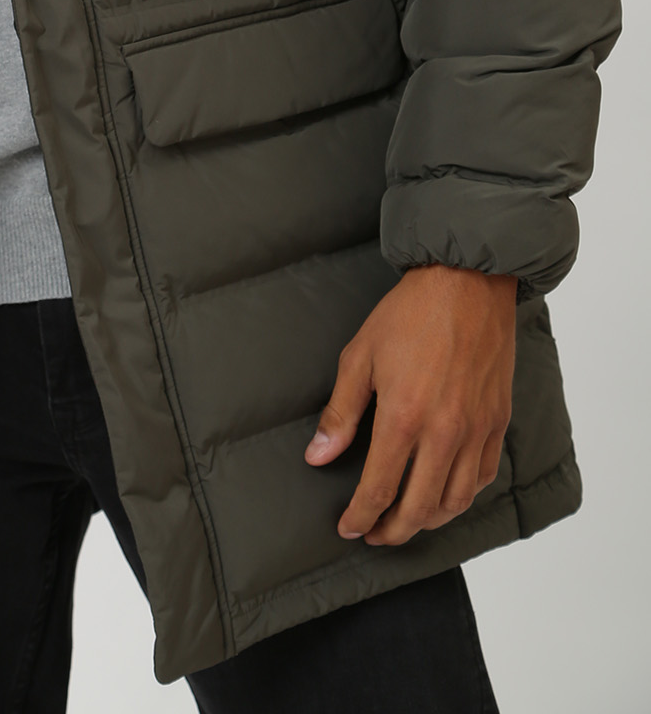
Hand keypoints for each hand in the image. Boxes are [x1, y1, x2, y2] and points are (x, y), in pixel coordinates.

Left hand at [305, 264, 516, 546]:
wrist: (466, 282)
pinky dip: (463, 497)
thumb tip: (318, 456)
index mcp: (405, 417)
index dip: (361, 517)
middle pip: (419, 508)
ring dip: (429, 521)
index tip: (348, 528)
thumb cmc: (410, 314)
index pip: (379, 489)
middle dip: (393, 531)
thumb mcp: (360, 356)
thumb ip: (341, 413)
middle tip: (374, 535)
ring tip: (407, 521)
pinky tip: (445, 494)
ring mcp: (476, 430)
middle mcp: (445, 432)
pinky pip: (483, 476)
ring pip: (456, 501)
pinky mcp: (498, 421)